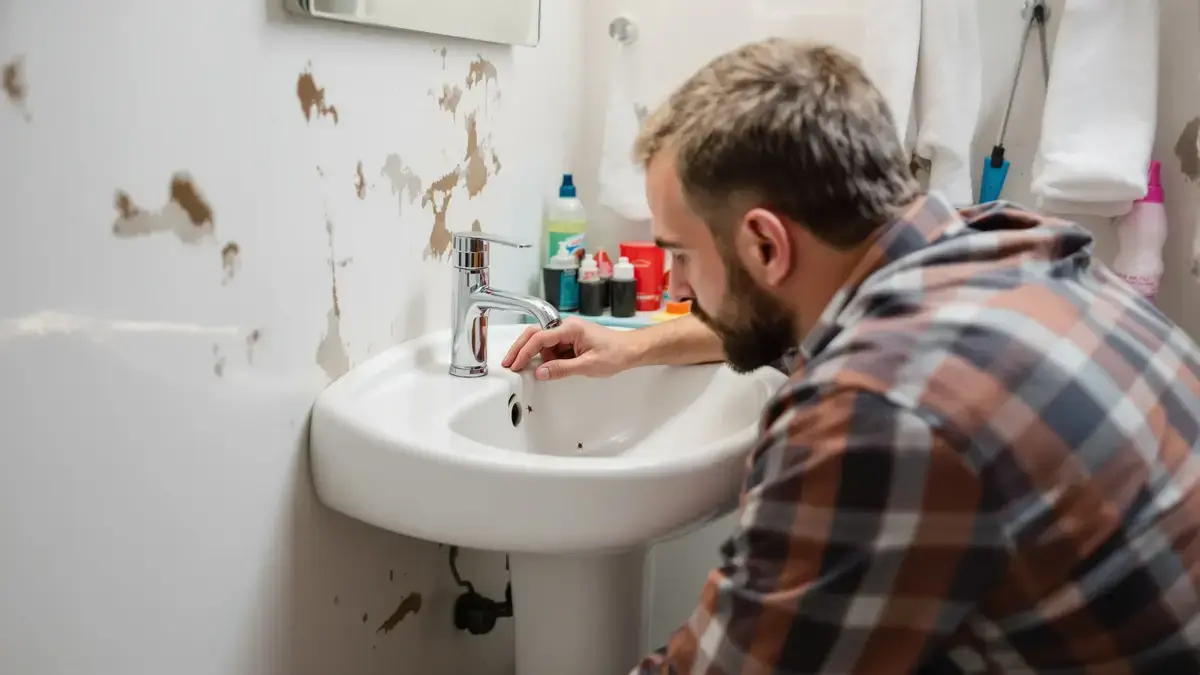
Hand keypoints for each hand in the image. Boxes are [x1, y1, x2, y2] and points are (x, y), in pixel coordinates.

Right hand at [502, 318, 638, 380]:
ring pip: (543, 342)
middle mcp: (566, 327)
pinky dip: (546, 358)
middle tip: (509, 364)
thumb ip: (561, 369)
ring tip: (531, 370)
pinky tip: (546, 368)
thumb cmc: (615, 354)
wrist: (631, 350)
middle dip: (520, 349)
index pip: (540, 338)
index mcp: (570, 328)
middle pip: (535, 335)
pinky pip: (552, 348)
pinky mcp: (571, 341)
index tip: (515, 364)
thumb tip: (539, 372)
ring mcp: (568, 333)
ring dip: (535, 356)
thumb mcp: (588, 366)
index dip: (524, 352)